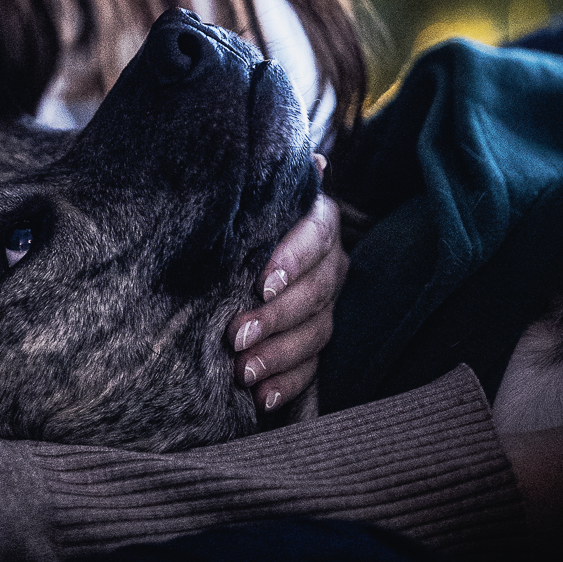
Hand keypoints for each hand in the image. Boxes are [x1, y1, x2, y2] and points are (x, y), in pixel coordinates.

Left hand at [225, 163, 347, 415]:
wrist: (232, 253)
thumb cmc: (238, 220)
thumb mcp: (245, 201)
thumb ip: (265, 188)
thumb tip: (313, 161)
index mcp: (317, 221)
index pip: (315, 236)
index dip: (292, 259)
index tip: (260, 283)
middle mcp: (330, 264)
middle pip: (315, 293)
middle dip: (275, 318)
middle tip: (235, 335)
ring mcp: (327, 306)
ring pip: (315, 334)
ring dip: (278, 356)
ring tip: (242, 372)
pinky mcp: (316, 343)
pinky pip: (312, 369)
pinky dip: (286, 386)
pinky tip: (261, 400)